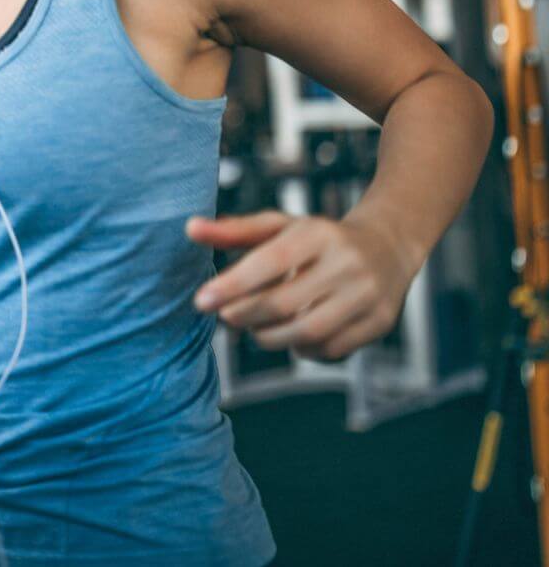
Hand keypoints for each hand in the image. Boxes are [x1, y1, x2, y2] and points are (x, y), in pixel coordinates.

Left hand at [186, 209, 419, 360]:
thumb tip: (189, 228)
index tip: (201, 300)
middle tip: (225, 316)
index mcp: (319, 233)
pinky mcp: (380, 323)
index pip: (269, 262)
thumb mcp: (280, 226)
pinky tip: (293, 335)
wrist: (388, 247)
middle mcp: (347, 263)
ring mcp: (368, 295)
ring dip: (269, 337)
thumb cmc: (318, 238)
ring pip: (306, 333)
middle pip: (283, 304)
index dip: (233, 285)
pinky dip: (302, 349)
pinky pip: (330, 350)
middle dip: (245, 315)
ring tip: (257, 327)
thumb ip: (234, 230)